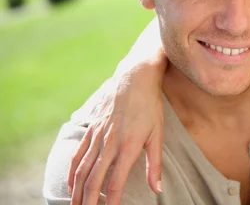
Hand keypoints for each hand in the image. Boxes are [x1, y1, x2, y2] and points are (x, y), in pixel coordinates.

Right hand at [68, 19, 166, 204]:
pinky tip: (71, 183)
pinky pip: (78, 153)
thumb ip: (155, 164)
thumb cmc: (150, 107)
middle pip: (94, 178)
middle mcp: (110, 142)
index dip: (112, 200)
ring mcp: (98, 135)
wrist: (135, 78)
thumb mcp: (157, 134)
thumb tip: (157, 189)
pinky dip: (73, 170)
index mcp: (129, 145)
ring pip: (82, 168)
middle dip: (88, 200)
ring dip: (77, 190)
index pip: (117, 181)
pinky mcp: (92, 128)